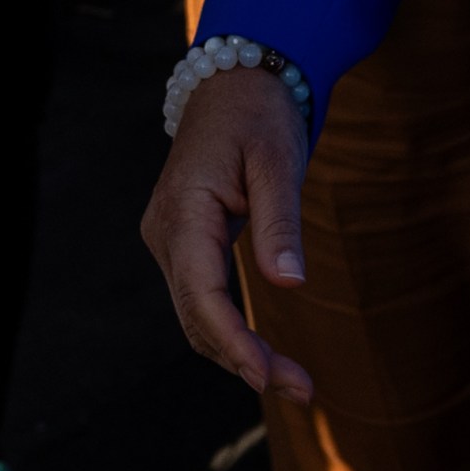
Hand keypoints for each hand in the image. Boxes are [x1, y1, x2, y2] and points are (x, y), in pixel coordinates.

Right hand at [140, 67, 315, 402]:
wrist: (235, 80)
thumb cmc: (260, 113)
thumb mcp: (277, 158)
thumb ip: (280, 221)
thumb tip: (289, 283)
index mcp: (182, 211)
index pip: (202, 295)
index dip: (233, 343)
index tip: (268, 377)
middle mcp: (164, 233)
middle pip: (197, 317)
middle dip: (245, 360)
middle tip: (304, 391)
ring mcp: (169, 240)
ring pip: (197, 315)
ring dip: (239, 353)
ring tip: (295, 381)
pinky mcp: (183, 244)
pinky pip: (202, 299)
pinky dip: (230, 331)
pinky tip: (264, 353)